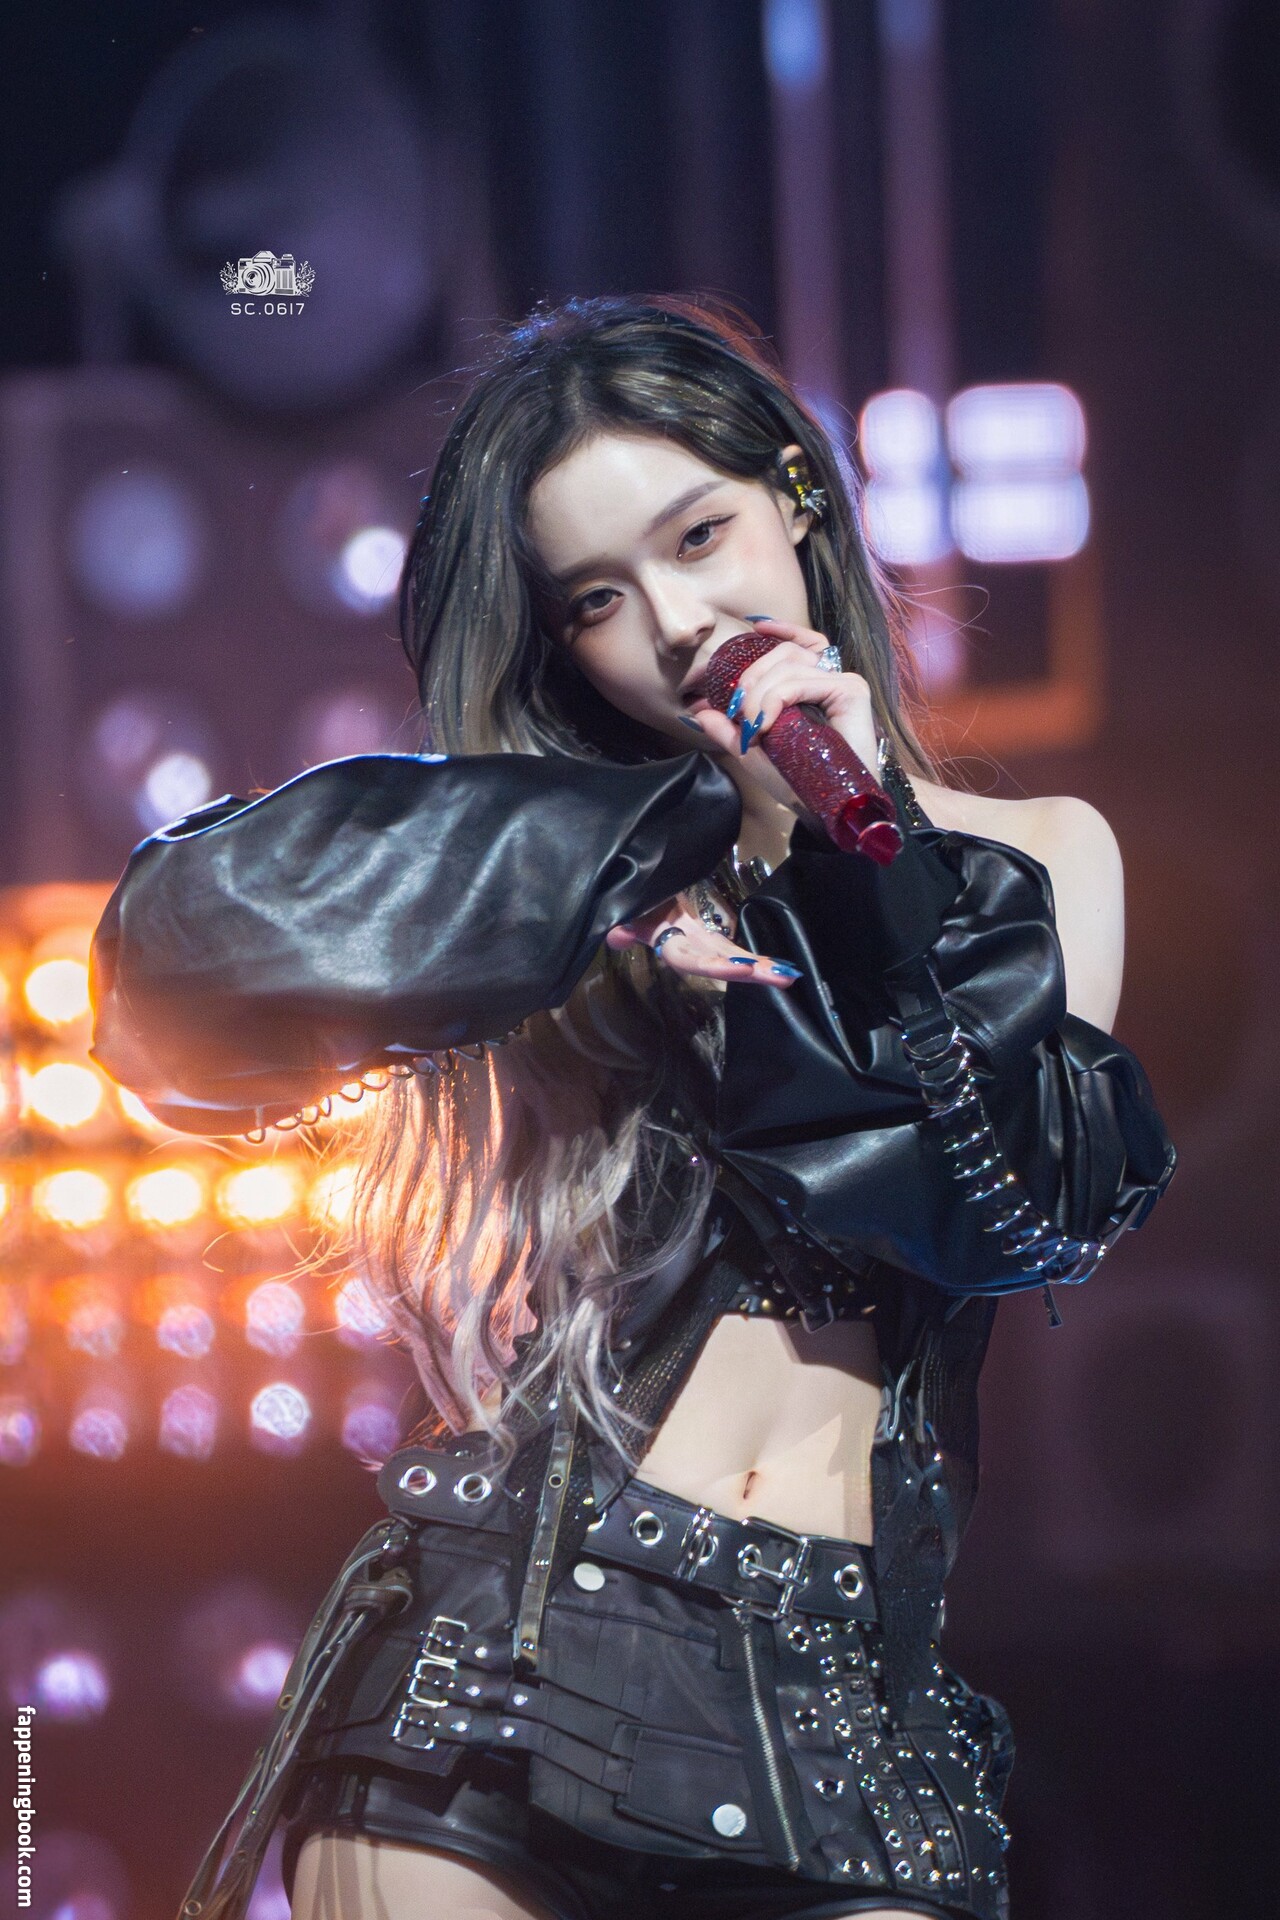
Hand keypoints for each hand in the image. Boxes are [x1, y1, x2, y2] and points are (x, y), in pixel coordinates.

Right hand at [605, 894, 801, 988]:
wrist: (646, 902)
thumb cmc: (639, 907)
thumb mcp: (630, 914)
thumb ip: (624, 929)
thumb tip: (614, 936)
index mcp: (674, 945)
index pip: (693, 959)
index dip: (714, 965)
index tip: (739, 968)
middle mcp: (694, 950)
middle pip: (724, 964)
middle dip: (751, 972)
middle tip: (782, 977)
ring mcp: (707, 947)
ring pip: (736, 960)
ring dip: (762, 969)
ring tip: (789, 975)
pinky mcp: (716, 941)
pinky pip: (739, 952)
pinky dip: (760, 960)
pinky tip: (783, 967)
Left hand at [691, 617, 879, 772]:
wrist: (825, 811)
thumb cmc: (797, 782)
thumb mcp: (753, 751)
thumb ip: (728, 728)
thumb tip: (699, 710)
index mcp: (813, 688)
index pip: (801, 644)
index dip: (781, 629)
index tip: (754, 628)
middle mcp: (830, 680)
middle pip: (785, 653)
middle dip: (751, 679)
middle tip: (738, 715)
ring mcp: (843, 683)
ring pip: (790, 665)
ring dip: (760, 695)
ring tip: (753, 728)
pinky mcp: (851, 691)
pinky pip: (804, 680)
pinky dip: (777, 698)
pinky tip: (766, 723)